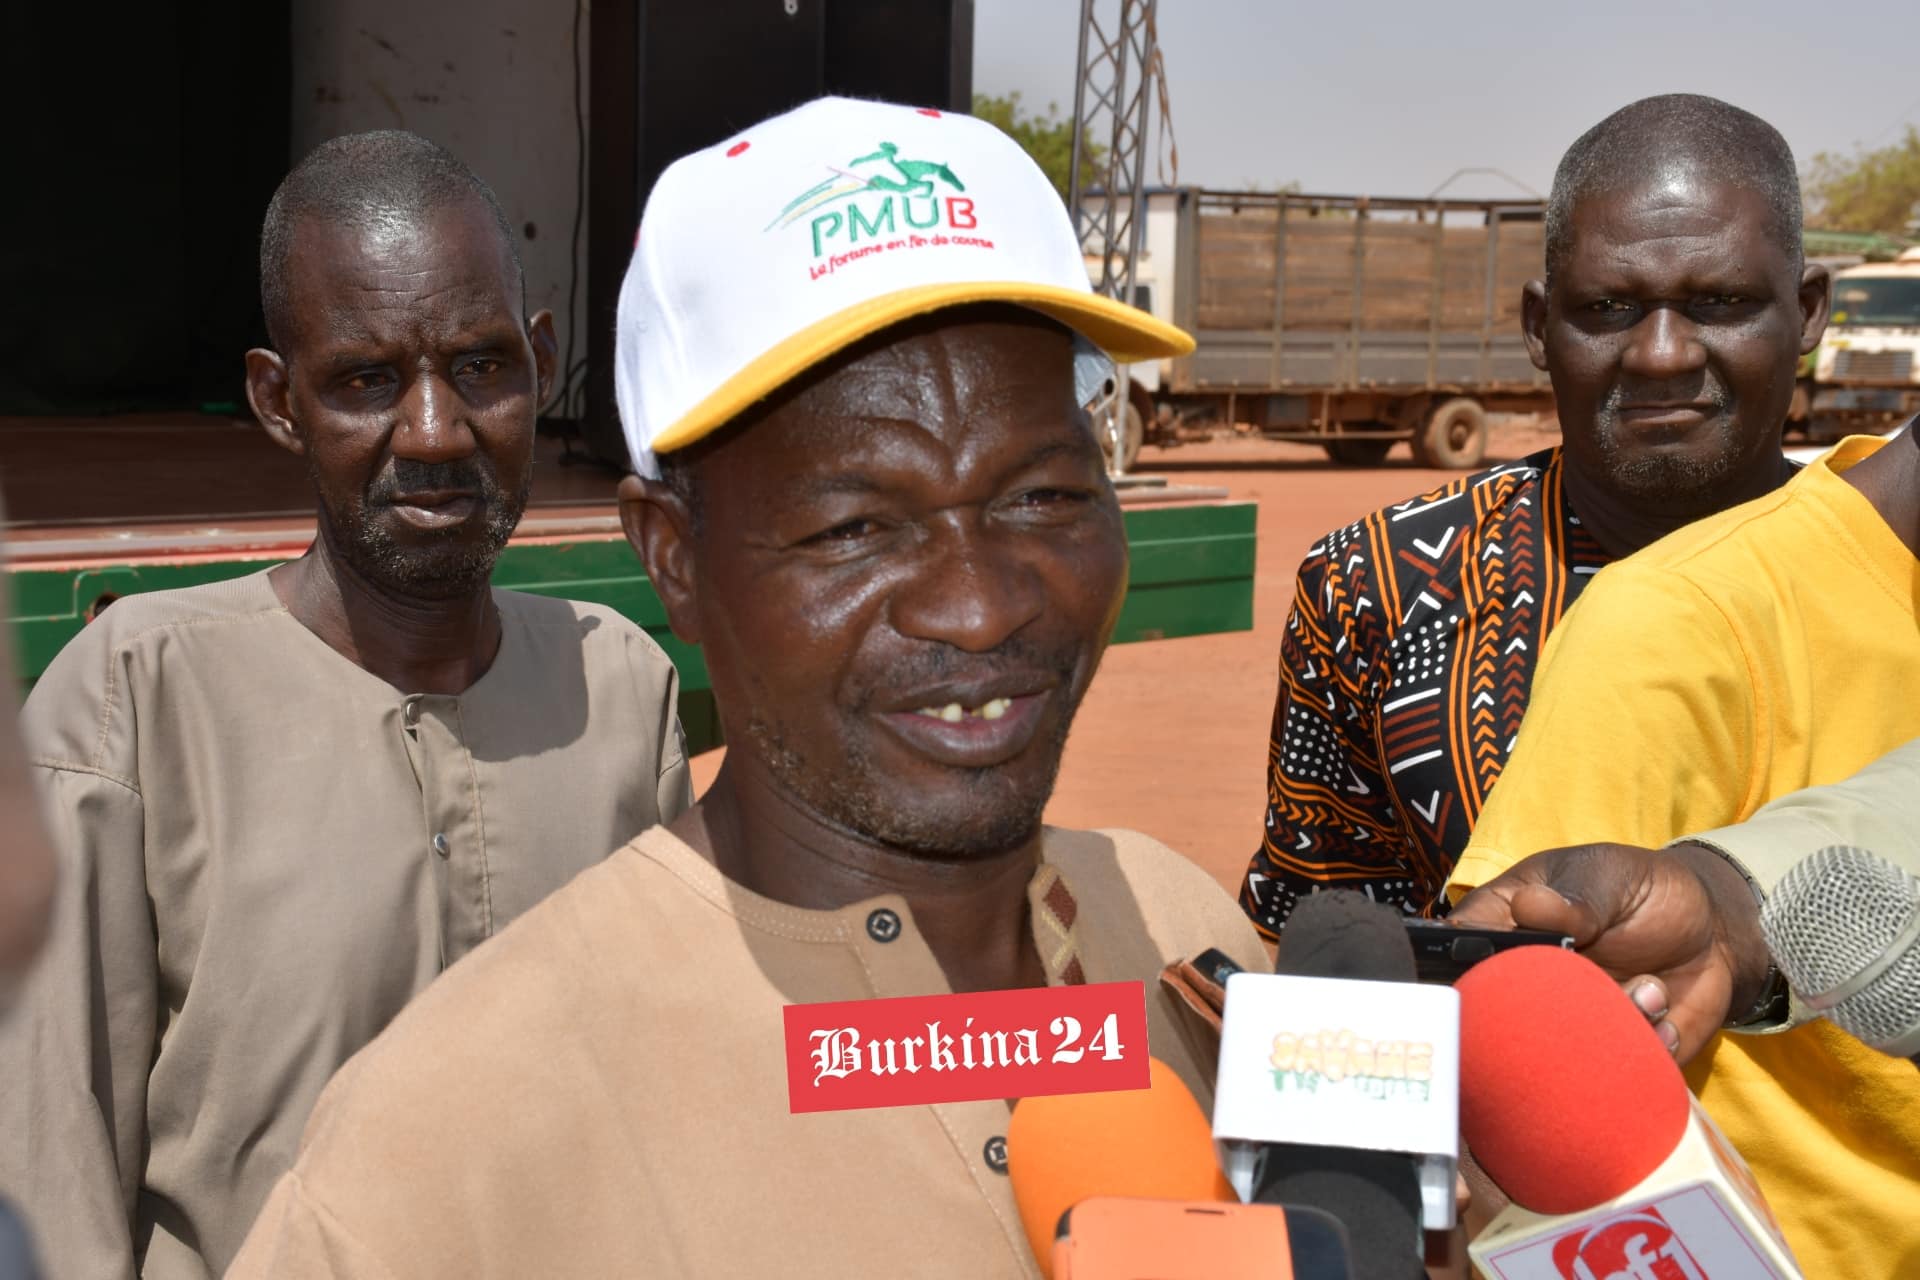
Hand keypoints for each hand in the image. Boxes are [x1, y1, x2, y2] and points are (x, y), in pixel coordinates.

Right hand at [1449, 842, 1771, 1063]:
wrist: (1712, 930)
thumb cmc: (1641, 889)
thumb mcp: (1608, 875)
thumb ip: (1575, 897)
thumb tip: (1529, 907)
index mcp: (1505, 924)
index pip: (1459, 950)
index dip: (1473, 970)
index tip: (1510, 972)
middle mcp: (1525, 981)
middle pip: (1502, 1014)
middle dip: (1556, 1007)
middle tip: (1599, 976)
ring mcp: (1565, 1020)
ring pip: (1564, 1049)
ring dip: (1619, 1020)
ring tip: (1653, 989)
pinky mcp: (1609, 1051)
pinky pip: (1615, 1069)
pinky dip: (1650, 1043)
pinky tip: (1666, 1009)